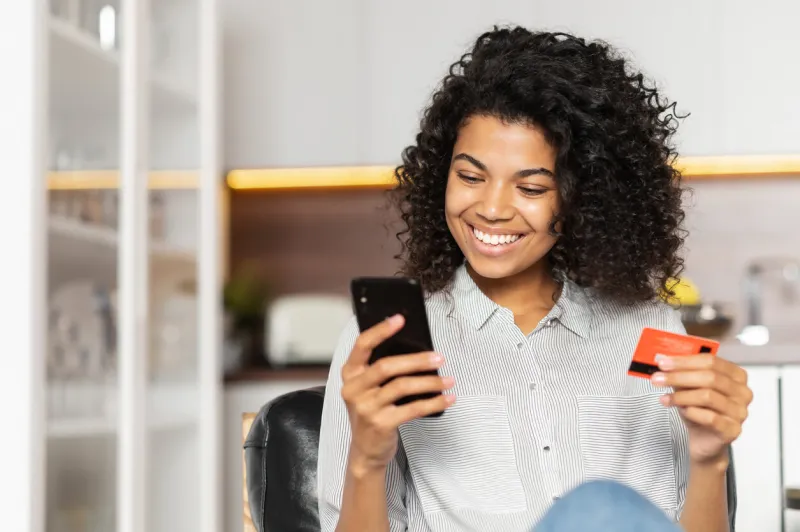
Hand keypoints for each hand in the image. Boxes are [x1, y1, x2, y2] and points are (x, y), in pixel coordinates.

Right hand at [340, 314, 455, 473]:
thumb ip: (380, 371)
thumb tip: (414, 349)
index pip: (362, 345)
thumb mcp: (368, 389)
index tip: (400, 319)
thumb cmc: (372, 413)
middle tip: (439, 358)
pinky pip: (413, 408)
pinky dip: (434, 402)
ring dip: (430, 382)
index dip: (381, 330)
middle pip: (387, 366)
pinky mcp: (381, 424)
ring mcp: (366, 408)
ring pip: (402, 386)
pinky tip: (447, 399)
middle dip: (417, 360)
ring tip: (448, 380)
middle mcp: (354, 389)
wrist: (365, 451)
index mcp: (350, 374)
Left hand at [651, 354, 752, 465]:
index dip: (685, 361)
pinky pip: (710, 417)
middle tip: (658, 379)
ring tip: (665, 398)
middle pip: (710, 377)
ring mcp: (740, 411)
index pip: (711, 361)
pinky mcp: (733, 429)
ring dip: (681, 396)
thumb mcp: (688, 387)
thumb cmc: (699, 410)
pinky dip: (691, 412)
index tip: (663, 363)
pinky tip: (681, 411)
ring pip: (708, 396)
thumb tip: (663, 360)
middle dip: (679, 377)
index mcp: (735, 375)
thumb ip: (680, 373)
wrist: (703, 440)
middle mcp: (742, 392)